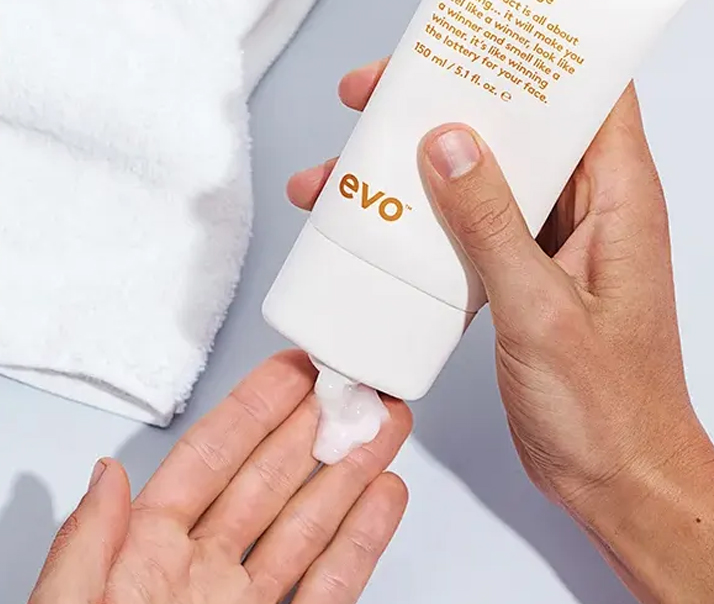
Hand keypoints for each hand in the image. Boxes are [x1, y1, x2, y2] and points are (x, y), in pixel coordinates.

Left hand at [29, 351, 411, 603]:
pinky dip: (363, 541)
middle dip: (316, 429)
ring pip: (311, 524)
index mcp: (143, 561)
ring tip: (384, 429)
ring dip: (351, 473)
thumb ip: (86, 551)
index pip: (208, 464)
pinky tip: (383, 499)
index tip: (291, 373)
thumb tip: (108, 474)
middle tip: (354, 388)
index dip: (252, 413)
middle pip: (271, 482)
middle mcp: (201, 576)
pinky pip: (333, 585)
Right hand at [288, 58, 705, 507]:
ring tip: (345, 166)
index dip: (538, 48)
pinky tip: (373, 224)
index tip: (477, 23)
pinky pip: (469, 223)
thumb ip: (491, 225)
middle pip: (519, 123)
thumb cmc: (607, 407)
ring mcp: (552, 240)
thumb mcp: (540, 310)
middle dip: (446, 99)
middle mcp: (588, 206)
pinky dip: (424, 216)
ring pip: (484, 173)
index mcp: (618, 197)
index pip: (590, 90)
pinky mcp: (521, 273)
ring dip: (419, 164)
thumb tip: (446, 143)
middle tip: (375, 92)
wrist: (615, 479)